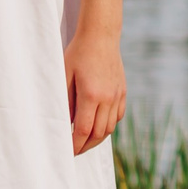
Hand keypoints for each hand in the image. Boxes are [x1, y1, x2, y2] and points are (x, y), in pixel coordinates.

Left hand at [66, 29, 125, 155]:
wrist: (101, 36)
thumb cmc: (78, 54)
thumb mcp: (65, 76)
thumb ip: (66, 102)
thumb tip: (66, 124)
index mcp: (91, 95)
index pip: (83, 130)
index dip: (75, 144)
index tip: (68, 152)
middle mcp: (107, 98)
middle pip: (98, 134)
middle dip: (85, 146)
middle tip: (75, 151)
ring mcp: (117, 95)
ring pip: (110, 127)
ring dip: (97, 138)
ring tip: (85, 141)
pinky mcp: (122, 91)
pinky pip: (118, 116)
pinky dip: (108, 125)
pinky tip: (99, 125)